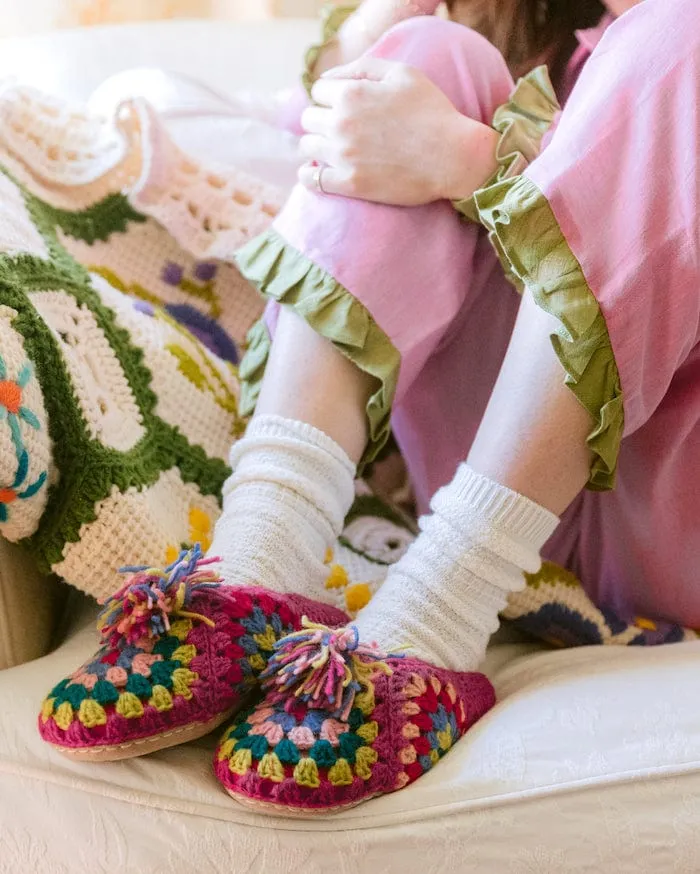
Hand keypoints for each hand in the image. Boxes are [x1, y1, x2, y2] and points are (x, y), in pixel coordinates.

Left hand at [298, 57, 497, 205]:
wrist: (453, 156)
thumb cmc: (432, 112)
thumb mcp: (402, 73)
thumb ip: (362, 67)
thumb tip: (329, 77)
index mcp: (351, 93)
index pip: (318, 91)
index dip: (331, 97)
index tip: (345, 108)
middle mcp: (341, 123)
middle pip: (308, 119)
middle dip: (322, 121)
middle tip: (342, 130)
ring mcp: (343, 155)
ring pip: (307, 148)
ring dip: (317, 147)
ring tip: (335, 151)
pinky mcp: (350, 184)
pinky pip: (311, 180)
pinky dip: (310, 176)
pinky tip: (318, 174)